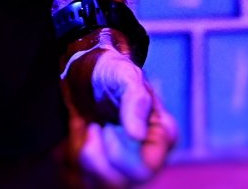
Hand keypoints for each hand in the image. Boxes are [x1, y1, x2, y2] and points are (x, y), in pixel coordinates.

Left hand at [63, 43, 177, 185]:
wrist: (87, 72)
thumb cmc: (112, 70)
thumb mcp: (124, 76)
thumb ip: (135, 101)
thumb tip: (137, 135)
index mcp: (163, 133)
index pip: (148, 165)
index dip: (122, 156)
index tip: (105, 129)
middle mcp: (149, 153)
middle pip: (129, 181)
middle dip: (103, 160)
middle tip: (94, 129)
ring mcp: (130, 162)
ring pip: (111, 184)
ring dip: (91, 160)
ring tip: (90, 129)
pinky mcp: (109, 165)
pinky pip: (94, 180)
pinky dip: (84, 161)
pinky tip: (85, 137)